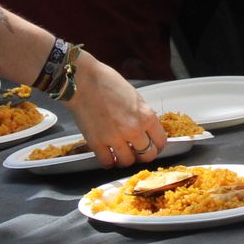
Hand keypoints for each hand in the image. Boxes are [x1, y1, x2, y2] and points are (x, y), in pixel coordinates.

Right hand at [65, 50, 167, 167]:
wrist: (83, 80)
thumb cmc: (107, 82)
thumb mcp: (135, 96)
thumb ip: (142, 114)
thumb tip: (145, 128)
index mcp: (146, 115)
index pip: (160, 141)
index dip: (157, 146)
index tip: (153, 146)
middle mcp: (134, 129)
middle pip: (147, 155)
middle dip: (143, 155)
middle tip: (137, 152)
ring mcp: (115, 138)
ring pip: (127, 162)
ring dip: (125, 159)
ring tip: (121, 154)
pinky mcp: (97, 143)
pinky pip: (107, 162)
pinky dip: (108, 162)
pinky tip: (107, 156)